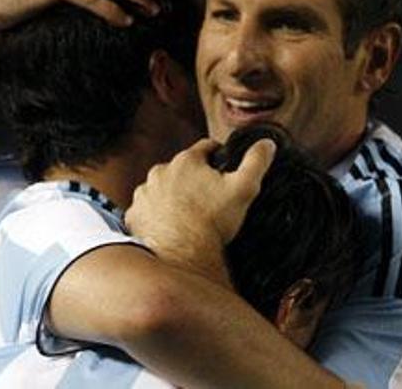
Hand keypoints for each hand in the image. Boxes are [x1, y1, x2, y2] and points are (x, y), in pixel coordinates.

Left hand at [125, 138, 276, 282]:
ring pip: (162, 188)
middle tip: (208, 198)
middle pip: (182, 168)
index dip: (219, 156)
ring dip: (173, 195)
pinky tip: (171, 226)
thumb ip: (256, 162)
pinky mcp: (134, 215)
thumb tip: (267, 144)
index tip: (223, 168)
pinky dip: (157, 215)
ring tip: (189, 215)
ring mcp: (144, 194)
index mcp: (186, 161)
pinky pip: (147, 209)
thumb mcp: (244, 189)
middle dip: (194, 178)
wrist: (183, 257)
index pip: (206, 147)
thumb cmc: (212, 222)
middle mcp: (160, 172)